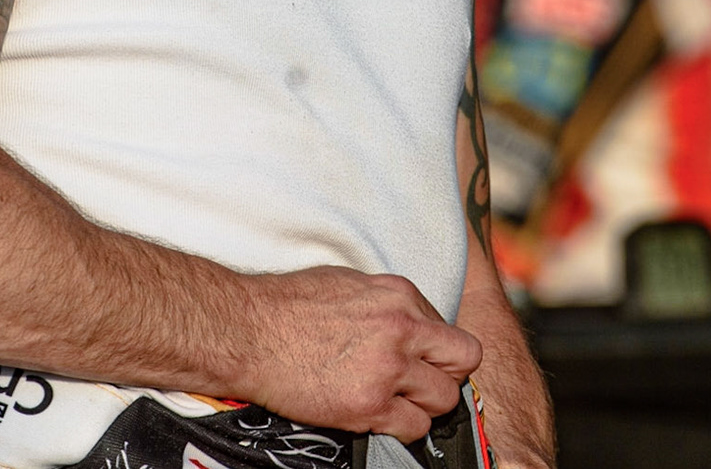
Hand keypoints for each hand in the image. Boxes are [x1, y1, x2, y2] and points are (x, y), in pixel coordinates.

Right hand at [239, 265, 481, 439]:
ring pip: (444, 399)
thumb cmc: (286, 305)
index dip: (433, 348)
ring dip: (424, 404)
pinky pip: (414, 427)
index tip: (417, 359)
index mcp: (398, 294)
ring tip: (396, 402)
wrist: (246, 332)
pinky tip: (378, 416)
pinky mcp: (369, 404)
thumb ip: (385, 303)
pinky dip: (402, 428)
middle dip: (447, 374)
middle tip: (422, 383)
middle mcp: (402, 328)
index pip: (447, 328)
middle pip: (463, 359)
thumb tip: (403, 319)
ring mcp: (388, 368)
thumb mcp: (346, 283)